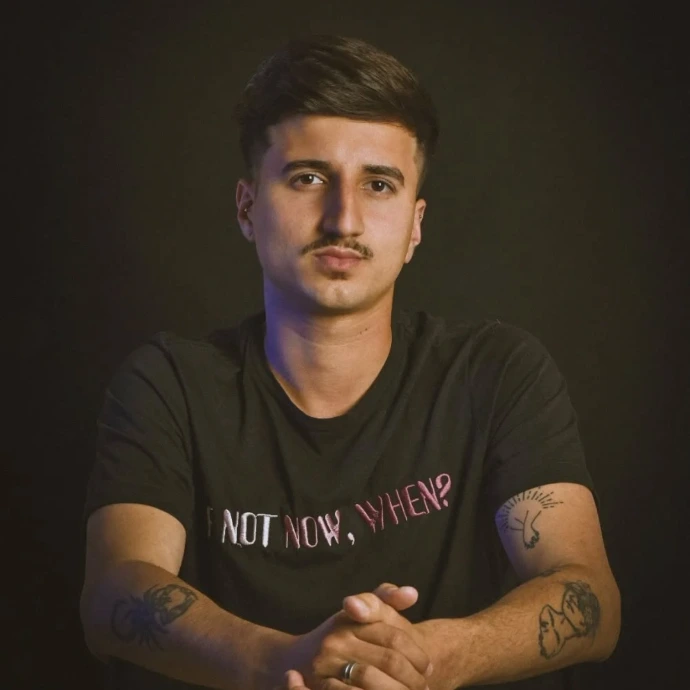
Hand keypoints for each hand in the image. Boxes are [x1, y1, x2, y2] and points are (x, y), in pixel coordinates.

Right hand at [282, 584, 430, 689]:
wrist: (295, 661)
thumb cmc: (339, 637)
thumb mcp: (358, 613)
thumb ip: (385, 599)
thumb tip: (412, 593)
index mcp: (350, 619)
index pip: (393, 635)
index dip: (416, 653)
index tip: (427, 665)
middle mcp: (337, 639)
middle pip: (388, 660)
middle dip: (412, 677)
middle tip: (424, 687)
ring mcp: (327, 665)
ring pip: (374, 681)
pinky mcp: (319, 687)